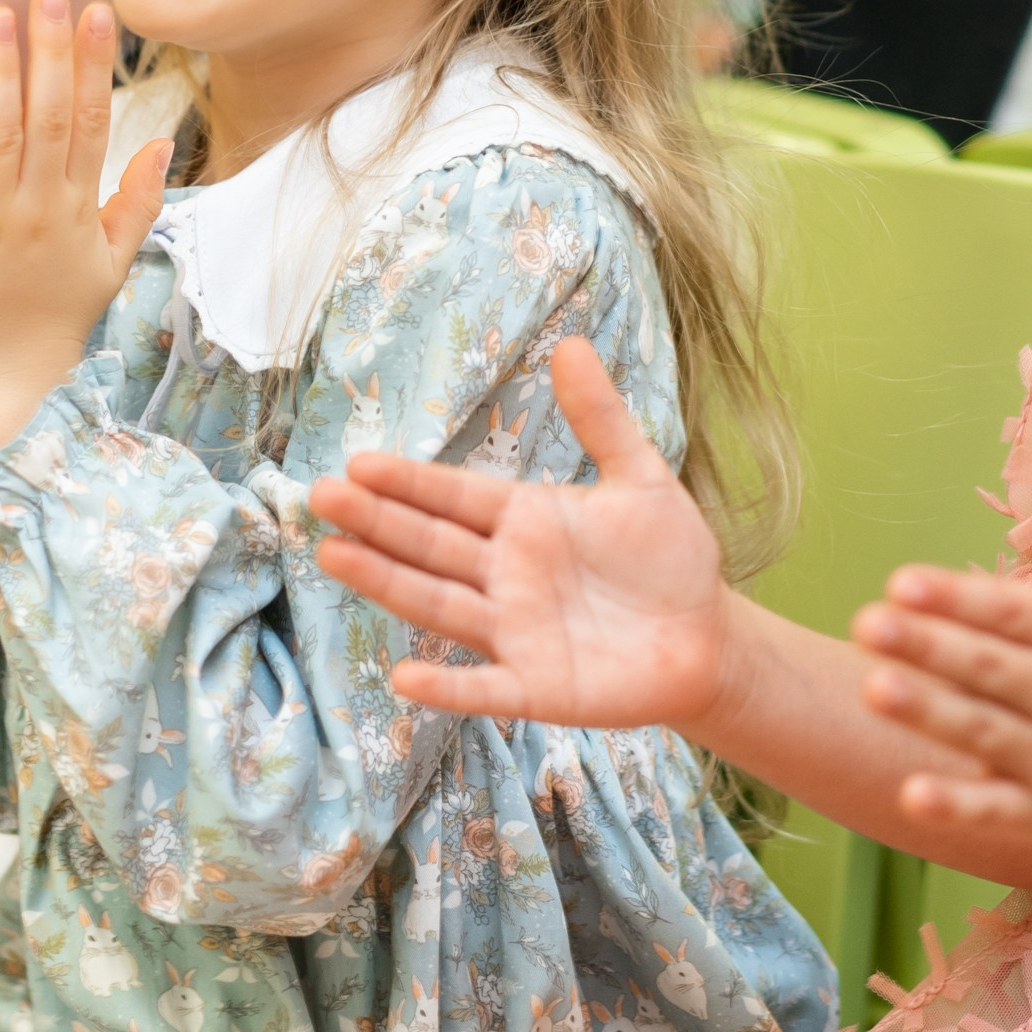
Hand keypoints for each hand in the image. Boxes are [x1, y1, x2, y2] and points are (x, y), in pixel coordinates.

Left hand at [0, 0, 169, 475]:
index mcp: (77, 207)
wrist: (7, 388)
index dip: (93, 63)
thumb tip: (162, 142)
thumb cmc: (54, 323)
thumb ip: (136, 201)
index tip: (96, 9)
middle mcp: (38, 208)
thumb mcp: (109, 263)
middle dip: (49, 50)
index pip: (92, 121)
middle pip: (49, 115)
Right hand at [311, 339, 740, 727]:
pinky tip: (403, 678)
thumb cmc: (669, 558)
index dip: (407, 482)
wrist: (710, 639)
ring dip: (386, 582)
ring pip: (437, 602)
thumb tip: (572, 343)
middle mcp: (504, 574)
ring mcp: (514, 631)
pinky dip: (447, 689)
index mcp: (522, 520)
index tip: (357, 463)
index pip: (453, 496)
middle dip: (376, 520)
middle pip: (429, 544)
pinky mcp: (538, 688)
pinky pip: (484, 687)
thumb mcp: (640, 479)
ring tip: (332, 555)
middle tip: (321, 496)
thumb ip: (601, 419)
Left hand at [854, 442, 1031, 883]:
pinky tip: (912, 793)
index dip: (959, 598)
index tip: (901, 580)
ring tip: (871, 688)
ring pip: (985, 733)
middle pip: (990, 669)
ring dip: (930, 713)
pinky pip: (999, 810)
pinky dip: (959, 805)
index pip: (1013, 613)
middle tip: (866, 622)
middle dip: (929, 647)